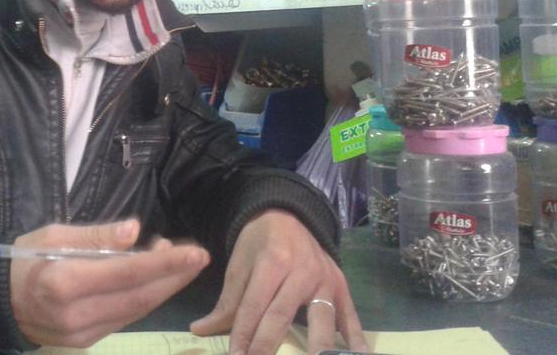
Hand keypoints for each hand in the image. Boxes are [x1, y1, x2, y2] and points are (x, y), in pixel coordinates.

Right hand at [10, 219, 209, 347]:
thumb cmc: (25, 260)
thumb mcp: (53, 235)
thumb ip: (95, 236)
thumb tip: (135, 231)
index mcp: (65, 282)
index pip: (127, 274)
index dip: (165, 264)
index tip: (196, 252)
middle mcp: (77, 314)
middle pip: (140, 297)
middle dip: (175, 277)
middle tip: (199, 256)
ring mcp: (83, 333)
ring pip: (137, 310)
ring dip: (163, 287)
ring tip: (178, 260)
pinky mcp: (86, 342)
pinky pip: (125, 319)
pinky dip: (144, 298)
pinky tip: (153, 278)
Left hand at [190, 209, 366, 354]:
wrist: (288, 215)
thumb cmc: (259, 241)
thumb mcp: (239, 264)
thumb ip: (226, 302)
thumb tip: (200, 331)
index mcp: (272, 263)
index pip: (254, 306)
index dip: (242, 335)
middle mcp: (302, 272)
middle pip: (282, 315)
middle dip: (267, 345)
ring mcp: (325, 280)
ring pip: (321, 319)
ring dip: (316, 346)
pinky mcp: (341, 286)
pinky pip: (350, 315)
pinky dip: (355, 337)